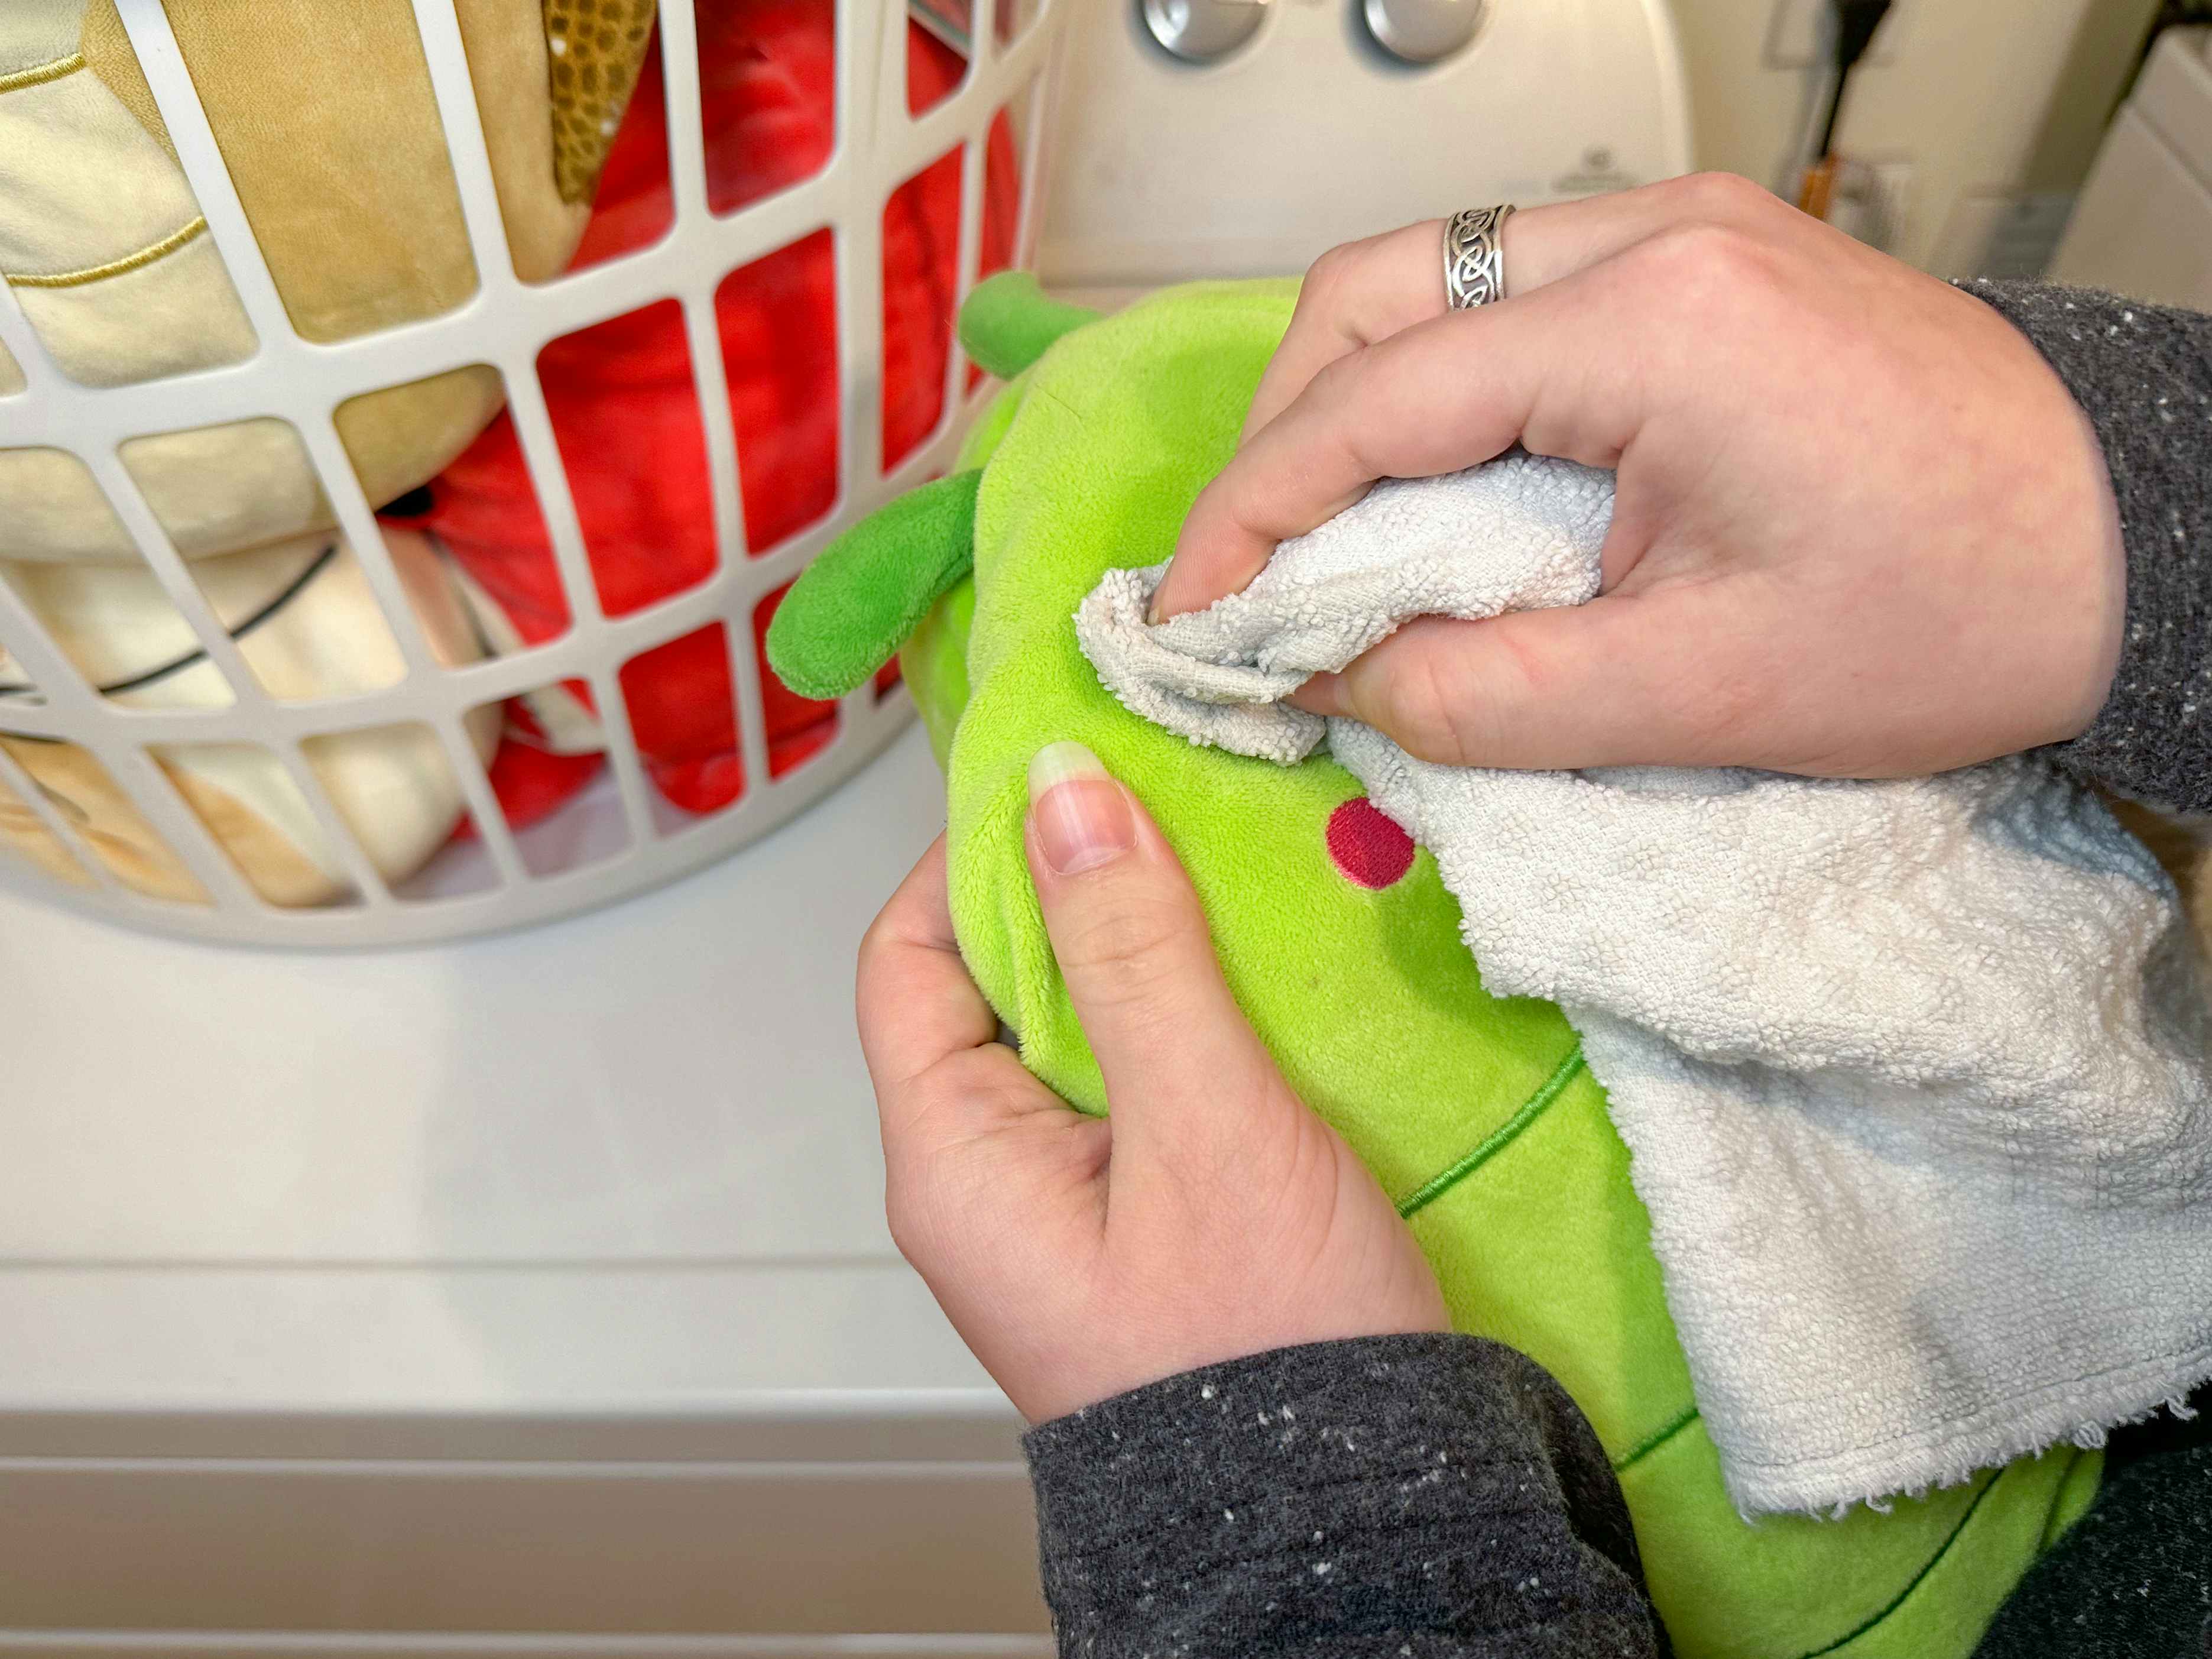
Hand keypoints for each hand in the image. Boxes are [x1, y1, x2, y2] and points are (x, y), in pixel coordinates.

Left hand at [856, 741, 1447, 1422]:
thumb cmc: (1265, 1351)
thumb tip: (1060, 790)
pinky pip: (1138, 1084)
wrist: (1357, 1533)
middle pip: (992, 987)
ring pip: (1078, 1029)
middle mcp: (989, 1183)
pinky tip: (1261, 978)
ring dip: (1145, 949)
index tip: (1071, 780)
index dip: (973, 857)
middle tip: (1175, 813)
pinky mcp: (1146, 1220)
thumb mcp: (1204, 1124)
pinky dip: (1188, 1017)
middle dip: (1077, 891)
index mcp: (954, 1164)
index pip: (908, 959)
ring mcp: (1068, 1205)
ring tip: (1231, 879)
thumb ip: (1130, 952)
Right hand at [1151, 173, 2126, 779]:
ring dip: (1353, 400)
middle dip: (1283, 432)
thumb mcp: (1701, 694)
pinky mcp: (1704, 261)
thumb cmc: (1961, 607)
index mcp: (1652, 326)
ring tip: (1332, 536)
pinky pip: (1513, 295)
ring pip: (1435, 277)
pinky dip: (1438, 383)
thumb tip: (1336, 682)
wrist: (2127, 542)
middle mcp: (1656, 240)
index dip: (1254, 512)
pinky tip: (1438, 483)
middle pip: (1376, 291)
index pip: (1373, 399)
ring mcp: (1683, 234)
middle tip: (1254, 568)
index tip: (1200, 608)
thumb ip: (1483, 694)